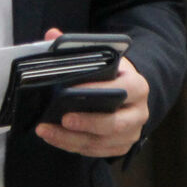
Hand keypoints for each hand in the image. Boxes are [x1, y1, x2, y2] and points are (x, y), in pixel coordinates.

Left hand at [34, 28, 148, 157]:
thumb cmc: (112, 75)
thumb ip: (79, 48)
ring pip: (102, 142)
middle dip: (87, 122)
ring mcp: (131, 133)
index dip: (97, 90)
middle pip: (115, 123)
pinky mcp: (121, 147)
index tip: (70, 90)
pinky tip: (54, 137)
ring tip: (47, 130)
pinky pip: (96, 152)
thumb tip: (52, 34)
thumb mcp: (103, 59)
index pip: (121, 89)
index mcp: (138, 86)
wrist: (129, 94)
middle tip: (63, 118)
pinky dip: (73, 146)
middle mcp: (139, 112)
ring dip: (72, 139)